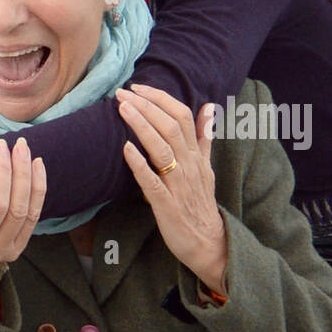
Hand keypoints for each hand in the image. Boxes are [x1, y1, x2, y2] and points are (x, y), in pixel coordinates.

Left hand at [118, 84, 227, 294]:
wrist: (209, 243)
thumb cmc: (200, 203)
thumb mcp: (206, 167)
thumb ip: (204, 137)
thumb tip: (209, 107)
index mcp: (195, 155)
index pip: (182, 116)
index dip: (160, 99)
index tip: (138, 87)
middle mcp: (189, 165)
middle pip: (171, 127)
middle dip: (146, 106)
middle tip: (122, 92)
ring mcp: (179, 185)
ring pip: (163, 149)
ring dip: (143, 126)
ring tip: (123, 109)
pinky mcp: (167, 205)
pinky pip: (153, 182)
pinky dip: (140, 164)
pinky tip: (126, 149)